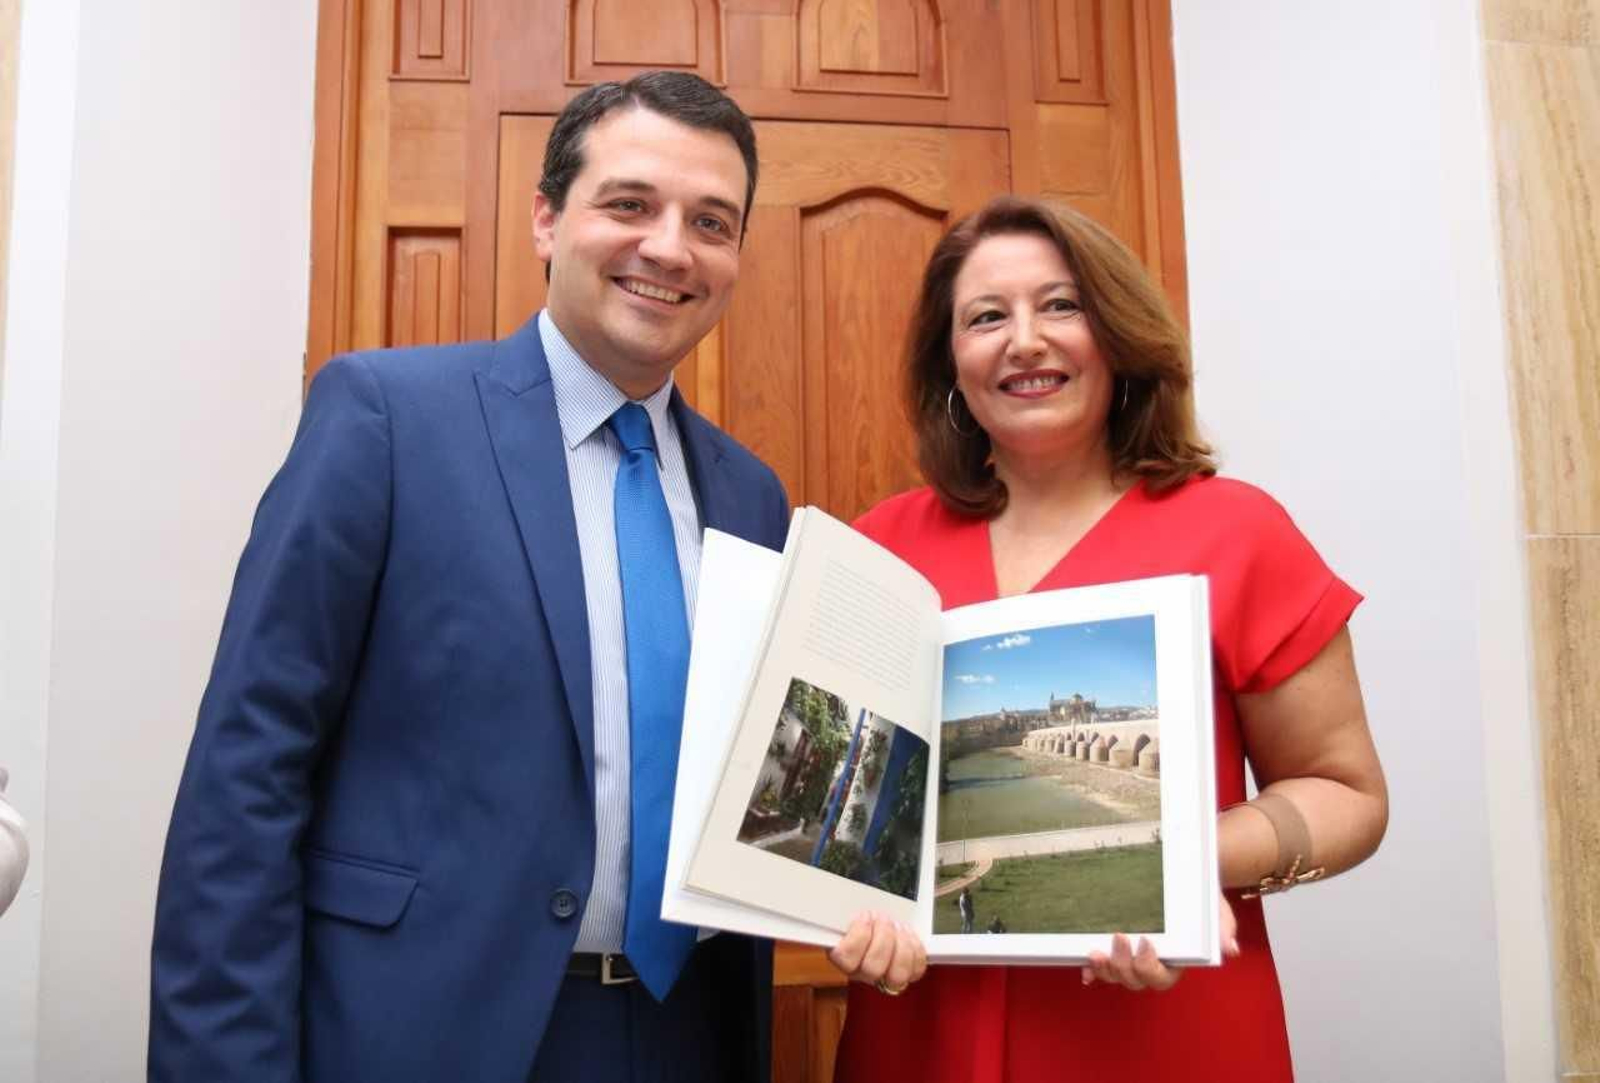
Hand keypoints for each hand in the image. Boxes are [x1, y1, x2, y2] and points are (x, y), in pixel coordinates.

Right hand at [827, 911, 927, 993]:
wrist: (879, 923)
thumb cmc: (863, 918)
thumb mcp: (847, 912)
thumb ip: (843, 911)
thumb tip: (837, 902)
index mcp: (844, 957)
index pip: (845, 958)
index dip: (858, 935)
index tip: (864, 915)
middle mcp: (864, 973)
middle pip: (872, 969)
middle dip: (882, 938)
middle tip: (883, 917)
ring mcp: (886, 976)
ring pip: (897, 976)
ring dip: (901, 946)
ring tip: (899, 925)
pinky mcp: (908, 974)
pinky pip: (916, 970)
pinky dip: (916, 950)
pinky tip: (909, 934)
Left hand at [1081, 892, 1238, 990]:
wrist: (1187, 881)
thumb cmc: (1203, 901)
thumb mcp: (1217, 912)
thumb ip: (1222, 931)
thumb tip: (1229, 949)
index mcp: (1176, 963)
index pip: (1161, 979)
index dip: (1150, 967)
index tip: (1146, 942)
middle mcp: (1152, 965)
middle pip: (1135, 981)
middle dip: (1124, 966)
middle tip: (1120, 937)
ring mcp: (1132, 958)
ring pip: (1116, 976)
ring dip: (1104, 969)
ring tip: (1095, 952)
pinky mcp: (1117, 947)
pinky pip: (1102, 966)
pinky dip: (1092, 970)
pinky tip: (1085, 968)